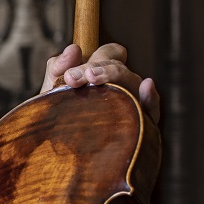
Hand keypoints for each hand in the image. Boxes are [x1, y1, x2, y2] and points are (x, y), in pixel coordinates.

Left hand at [42, 43, 159, 123]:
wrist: (55, 154)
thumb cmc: (56, 119)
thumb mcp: (51, 91)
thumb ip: (58, 68)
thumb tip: (74, 49)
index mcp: (103, 73)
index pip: (111, 53)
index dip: (95, 58)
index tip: (70, 75)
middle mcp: (120, 86)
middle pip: (119, 66)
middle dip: (95, 68)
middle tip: (71, 80)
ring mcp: (131, 104)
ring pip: (133, 82)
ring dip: (114, 77)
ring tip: (91, 82)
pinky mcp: (139, 126)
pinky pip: (152, 109)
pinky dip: (151, 98)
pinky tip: (146, 86)